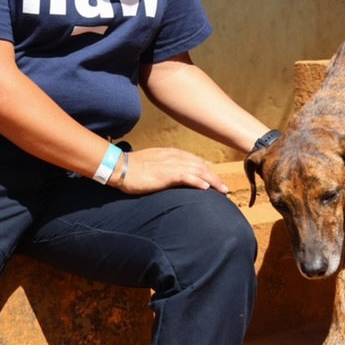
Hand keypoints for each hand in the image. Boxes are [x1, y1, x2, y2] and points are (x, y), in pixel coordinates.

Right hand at [112, 147, 227, 195]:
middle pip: (201, 166)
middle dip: (215, 177)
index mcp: (172, 153)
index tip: (216, 181)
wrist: (120, 167)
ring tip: (222, 190)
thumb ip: (167, 165)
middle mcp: (174, 157)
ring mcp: (171, 164)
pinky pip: (186, 177)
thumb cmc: (134, 167)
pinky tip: (206, 188)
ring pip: (198, 171)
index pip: (196, 161)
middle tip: (225, 188)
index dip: (208, 171)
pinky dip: (198, 181)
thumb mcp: (154, 162)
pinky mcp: (166, 174)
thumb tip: (177, 175)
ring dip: (212, 181)